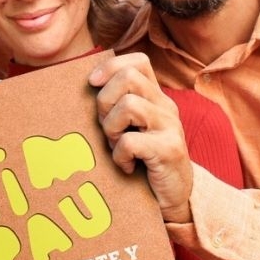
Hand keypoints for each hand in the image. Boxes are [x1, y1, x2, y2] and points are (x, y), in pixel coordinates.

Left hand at [89, 53, 192, 222]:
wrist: (175, 197)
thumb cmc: (143, 162)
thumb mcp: (131, 129)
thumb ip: (117, 108)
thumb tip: (85, 89)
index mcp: (156, 97)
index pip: (138, 61)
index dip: (111, 66)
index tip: (93, 83)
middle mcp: (166, 107)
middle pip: (128, 78)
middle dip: (105, 101)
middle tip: (107, 127)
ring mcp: (170, 127)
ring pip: (128, 105)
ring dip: (112, 129)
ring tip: (117, 147)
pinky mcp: (169, 149)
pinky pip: (130, 141)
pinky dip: (120, 156)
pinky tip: (126, 166)